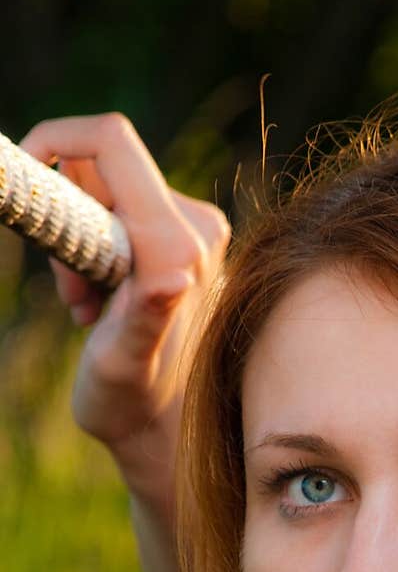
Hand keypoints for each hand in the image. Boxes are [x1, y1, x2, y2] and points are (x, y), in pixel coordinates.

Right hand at [19, 113, 230, 514]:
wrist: (168, 431)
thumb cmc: (135, 404)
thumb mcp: (124, 363)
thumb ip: (145, 315)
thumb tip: (178, 277)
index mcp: (176, 242)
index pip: (108, 140)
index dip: (54, 140)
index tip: (28, 185)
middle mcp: (196, 226)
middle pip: (104, 166)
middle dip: (67, 214)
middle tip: (72, 292)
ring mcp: (196, 233)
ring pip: (109, 193)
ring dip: (81, 242)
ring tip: (89, 308)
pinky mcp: (188, 244)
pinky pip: (124, 214)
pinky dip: (99, 251)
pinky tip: (107, 305)